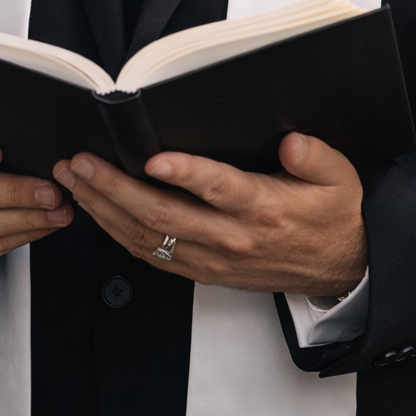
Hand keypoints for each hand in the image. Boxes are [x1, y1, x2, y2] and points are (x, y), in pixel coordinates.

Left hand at [54, 132, 365, 296]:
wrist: (341, 267)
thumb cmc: (333, 216)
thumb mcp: (339, 179)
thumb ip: (316, 158)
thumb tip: (293, 143)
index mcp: (262, 208)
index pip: (216, 189)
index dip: (183, 173)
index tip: (151, 156)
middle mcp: (231, 237)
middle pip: (163, 216)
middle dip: (114, 187)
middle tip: (81, 162)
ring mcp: (212, 259)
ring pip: (148, 238)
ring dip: (105, 209)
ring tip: (75, 180)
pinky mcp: (203, 271)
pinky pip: (152, 256)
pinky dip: (118, 233)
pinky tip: (96, 210)